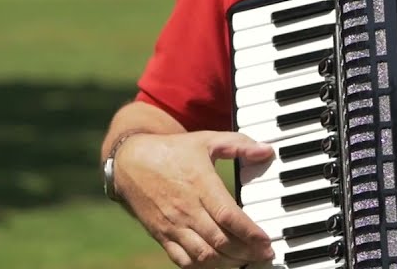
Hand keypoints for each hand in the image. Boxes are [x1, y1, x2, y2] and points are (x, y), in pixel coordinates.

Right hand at [115, 131, 275, 267]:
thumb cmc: (172, 151)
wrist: (130, 162)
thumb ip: (238, 145)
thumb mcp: (206, 140)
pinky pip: (183, 260)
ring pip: (203, 255)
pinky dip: (202, 268)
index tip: (266, 241)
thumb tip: (265, 151)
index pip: (229, 216)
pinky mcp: (161, 236)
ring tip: (246, 260)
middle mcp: (186, 209)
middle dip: (246, 252)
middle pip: (220, 241)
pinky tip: (219, 264)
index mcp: (200, 184)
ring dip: (227, 263)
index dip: (250, 233)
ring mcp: (173, 225)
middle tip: (264, 254)